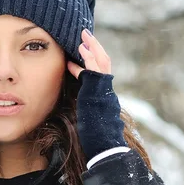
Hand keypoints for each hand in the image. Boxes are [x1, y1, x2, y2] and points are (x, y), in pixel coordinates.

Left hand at [67, 30, 126, 160]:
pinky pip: (95, 72)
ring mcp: (104, 92)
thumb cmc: (97, 142)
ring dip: (92, 49)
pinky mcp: (98, 93)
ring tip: (83, 37)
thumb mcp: (89, 124)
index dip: (92, 62)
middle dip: (95, 49)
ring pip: (102, 64)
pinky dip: (88, 60)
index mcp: (104, 98)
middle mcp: (107, 92)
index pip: (100, 74)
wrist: (106, 148)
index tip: (81, 52)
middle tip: (85, 36)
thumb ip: (85, 113)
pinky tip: (80, 51)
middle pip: (104, 64)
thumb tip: (76, 113)